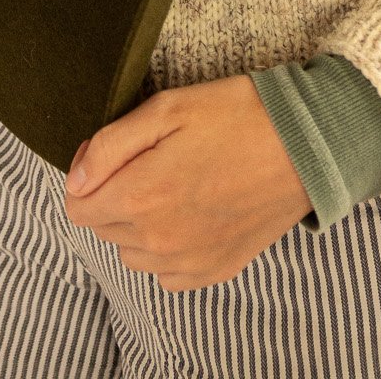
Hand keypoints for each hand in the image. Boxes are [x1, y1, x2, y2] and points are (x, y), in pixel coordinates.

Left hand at [62, 76, 312, 288]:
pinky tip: (192, 212)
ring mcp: (187, 262)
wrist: (306, 144)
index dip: (89, 176)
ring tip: (174, 184)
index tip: (115, 154)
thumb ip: (108, 146)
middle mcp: (158, 241)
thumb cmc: (237, 116)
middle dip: (115, 196)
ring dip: (139, 224)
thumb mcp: (167, 108)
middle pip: (104, 228)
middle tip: (153, 159)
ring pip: (132, 252)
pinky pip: (166, 272)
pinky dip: (168, 247)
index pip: (78, 206)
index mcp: (141, 196)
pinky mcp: (214, 271)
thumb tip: (75, 181)